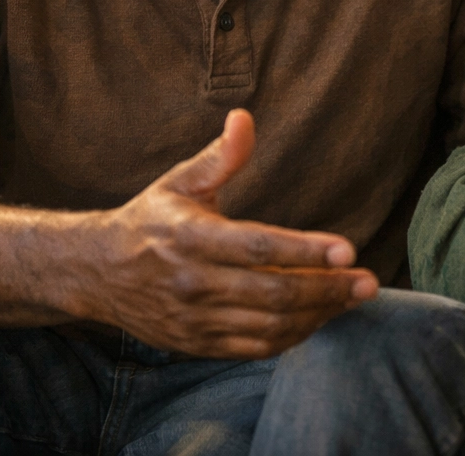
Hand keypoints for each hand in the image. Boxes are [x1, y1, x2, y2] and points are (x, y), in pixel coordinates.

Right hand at [72, 109, 377, 358]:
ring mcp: (195, 319)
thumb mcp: (179, 182)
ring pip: (269, 325)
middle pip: (273, 293)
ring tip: (354, 297)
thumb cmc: (149, 219)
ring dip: (319, 314)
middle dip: (328, 289)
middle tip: (368, 281)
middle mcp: (192, 282)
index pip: (258, 247)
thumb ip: (219, 157)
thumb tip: (244, 118)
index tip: (348, 249)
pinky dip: (293, 336)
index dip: (305, 250)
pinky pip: (255, 348)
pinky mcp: (197, 344)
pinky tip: (319, 317)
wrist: (96, 272)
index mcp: (191, 237)